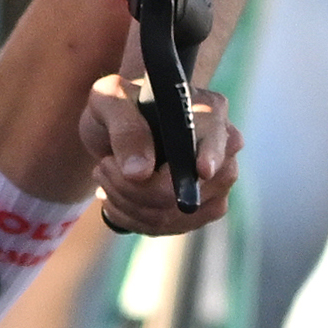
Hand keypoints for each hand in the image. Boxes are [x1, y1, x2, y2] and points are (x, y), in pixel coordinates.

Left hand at [80, 79, 237, 234]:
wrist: (117, 126)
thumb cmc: (117, 103)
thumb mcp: (110, 101)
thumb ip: (125, 129)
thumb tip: (140, 173)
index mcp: (207, 110)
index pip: (216, 137)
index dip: (212, 156)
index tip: (202, 170)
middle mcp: (223, 146)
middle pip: (197, 185)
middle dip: (140, 190)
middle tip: (104, 168)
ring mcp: (217, 180)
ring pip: (180, 213)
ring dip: (130, 205)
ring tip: (106, 177)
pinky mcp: (203, 207)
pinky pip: (172, 227)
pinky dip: (135, 219)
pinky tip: (116, 198)